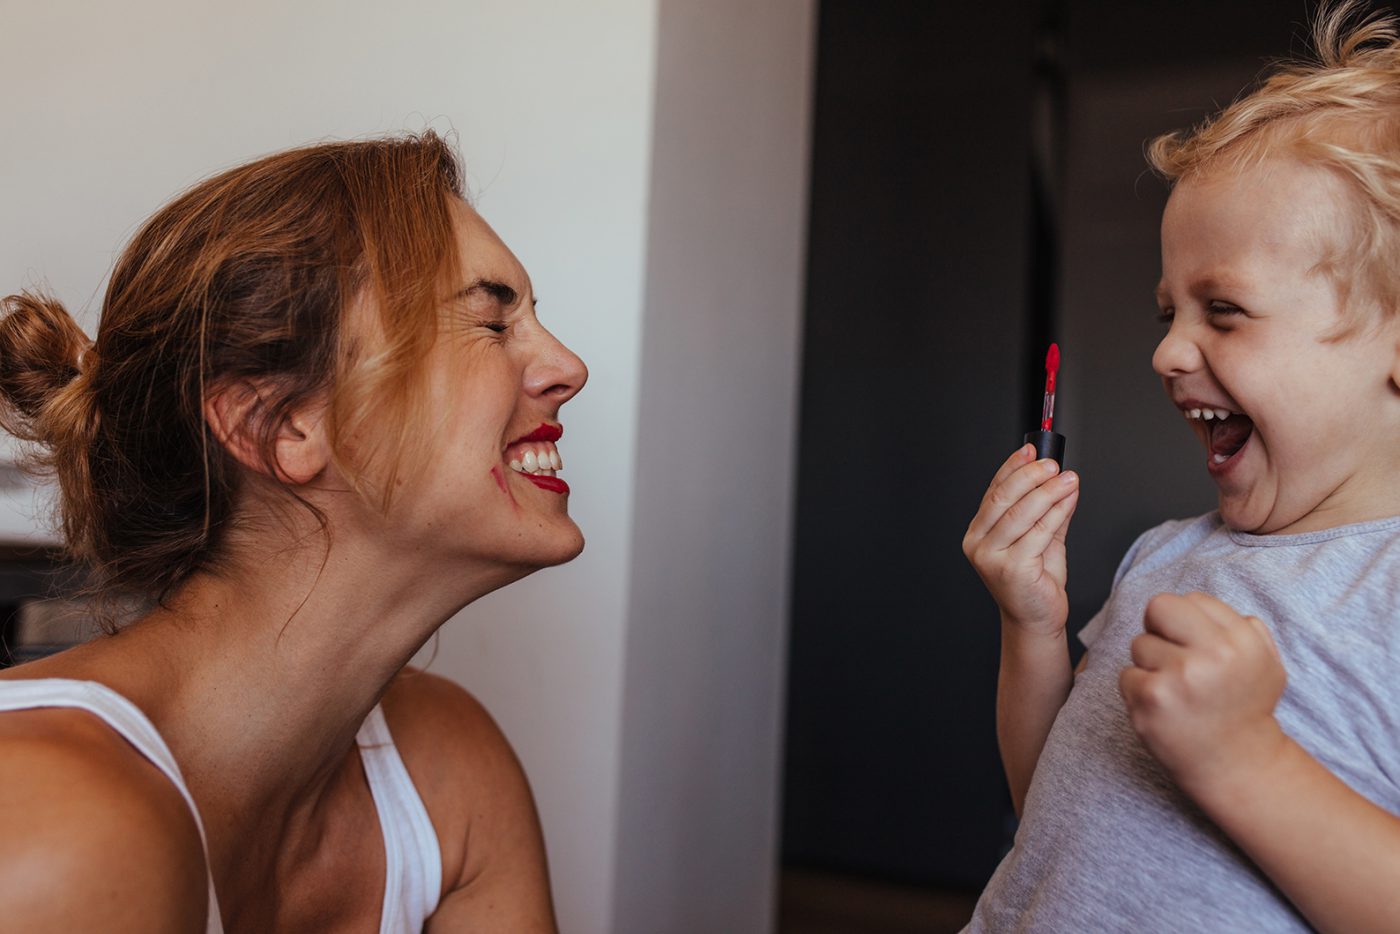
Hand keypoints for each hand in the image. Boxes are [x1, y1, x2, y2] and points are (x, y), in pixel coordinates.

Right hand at [963, 444, 1079, 635]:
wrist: (1037, 619)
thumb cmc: (1035, 582)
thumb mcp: (1042, 539)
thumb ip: (1049, 511)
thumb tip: (1062, 481)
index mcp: (978, 532)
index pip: (993, 490)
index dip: (1012, 467)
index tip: (1033, 450)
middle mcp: (979, 544)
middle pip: (1003, 498)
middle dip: (1030, 475)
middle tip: (1053, 465)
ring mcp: (992, 558)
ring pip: (1021, 512)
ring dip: (1048, 491)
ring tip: (1068, 479)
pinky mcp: (1012, 569)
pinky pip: (1039, 532)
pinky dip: (1056, 512)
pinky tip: (1069, 500)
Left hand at [1120, 591, 1287, 796]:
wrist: (1237, 765)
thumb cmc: (1244, 708)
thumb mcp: (1265, 663)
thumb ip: (1243, 626)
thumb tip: (1200, 603)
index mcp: (1242, 641)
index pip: (1192, 599)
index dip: (1187, 622)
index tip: (1195, 646)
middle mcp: (1214, 655)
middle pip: (1158, 607)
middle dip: (1159, 627)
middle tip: (1171, 655)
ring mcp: (1180, 676)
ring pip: (1139, 644)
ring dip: (1150, 665)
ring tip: (1176, 691)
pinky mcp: (1151, 698)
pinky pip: (1127, 674)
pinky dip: (1139, 690)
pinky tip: (1164, 708)